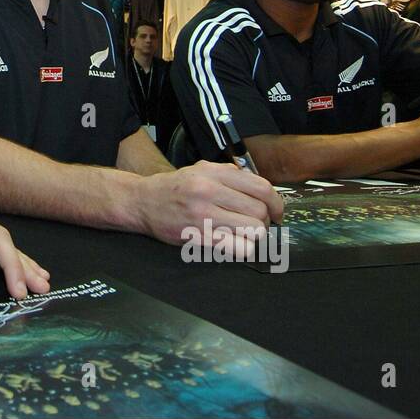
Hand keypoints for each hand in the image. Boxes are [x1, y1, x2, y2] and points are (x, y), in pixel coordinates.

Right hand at [137, 160, 282, 245]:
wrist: (143, 202)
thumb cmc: (175, 188)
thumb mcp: (201, 169)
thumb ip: (231, 175)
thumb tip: (261, 189)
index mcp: (213, 173)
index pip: (261, 187)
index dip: (276, 202)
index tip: (276, 212)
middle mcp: (208, 191)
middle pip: (259, 211)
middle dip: (265, 221)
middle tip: (258, 224)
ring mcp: (203, 215)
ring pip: (252, 231)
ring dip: (254, 235)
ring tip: (245, 234)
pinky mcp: (198, 237)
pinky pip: (237, 248)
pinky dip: (243, 248)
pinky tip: (235, 244)